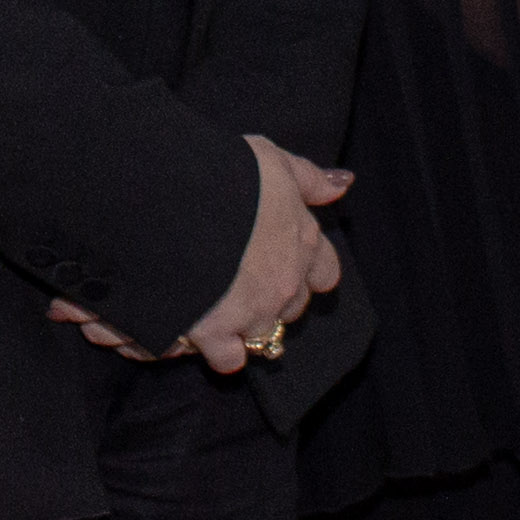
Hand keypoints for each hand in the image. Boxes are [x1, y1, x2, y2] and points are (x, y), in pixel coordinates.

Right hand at [170, 135, 350, 372]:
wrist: (176, 201)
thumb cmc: (226, 174)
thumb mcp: (273, 160)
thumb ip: (309, 178)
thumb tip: (343, 185)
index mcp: (301, 241)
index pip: (324, 271)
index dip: (306, 269)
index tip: (285, 259)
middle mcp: (285, 283)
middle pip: (293, 306)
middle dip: (275, 298)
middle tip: (243, 278)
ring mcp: (254, 312)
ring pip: (264, 333)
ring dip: (246, 324)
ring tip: (218, 304)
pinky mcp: (218, 333)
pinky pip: (229, 359)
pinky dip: (218, 350)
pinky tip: (203, 331)